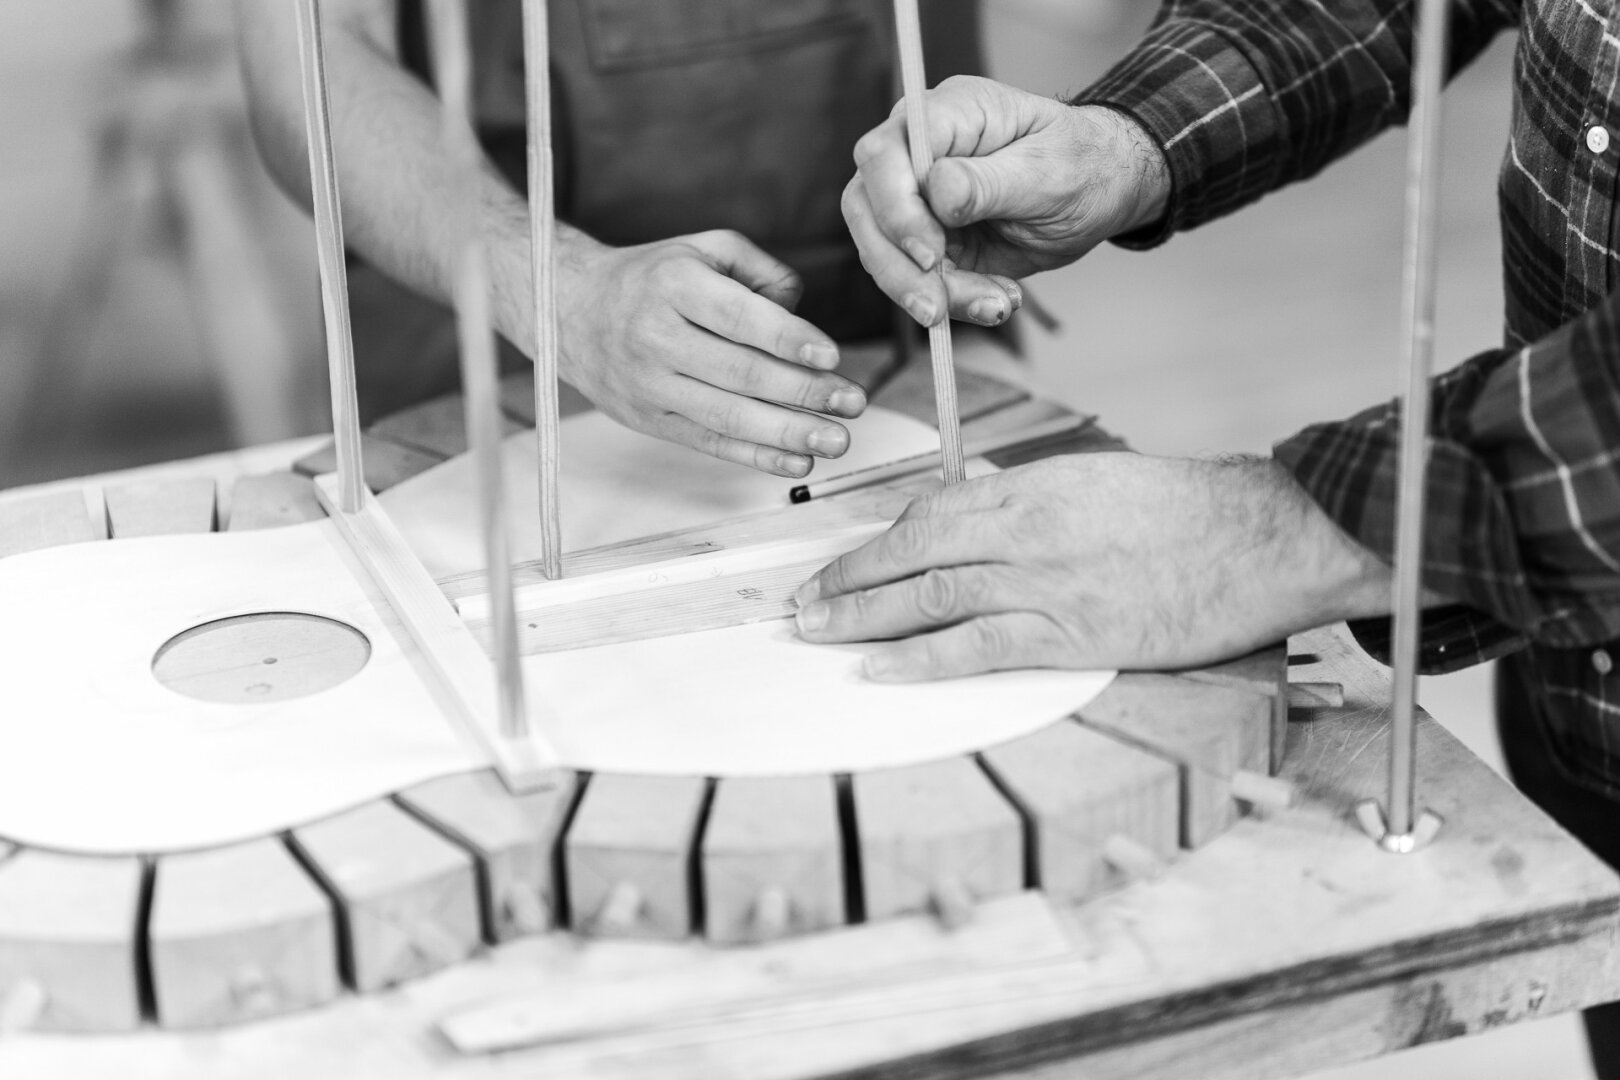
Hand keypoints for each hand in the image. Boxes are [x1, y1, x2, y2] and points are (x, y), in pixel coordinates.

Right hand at [548, 229, 867, 477]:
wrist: (569, 310)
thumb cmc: (654, 277)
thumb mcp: (702, 249)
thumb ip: (759, 269)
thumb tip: (801, 311)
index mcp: (673, 285)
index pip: (738, 318)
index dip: (788, 338)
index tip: (832, 355)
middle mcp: (656, 337)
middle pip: (740, 373)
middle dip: (804, 392)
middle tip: (855, 403)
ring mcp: (651, 385)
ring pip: (727, 416)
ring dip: (789, 433)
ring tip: (837, 440)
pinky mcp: (650, 421)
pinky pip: (709, 444)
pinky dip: (756, 457)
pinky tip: (799, 462)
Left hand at [792, 454, 1391, 679]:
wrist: (1259, 537)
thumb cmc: (1185, 510)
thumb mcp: (1095, 484)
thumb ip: (1031, 504)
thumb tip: (980, 514)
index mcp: (1028, 491)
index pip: (925, 515)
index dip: (873, 544)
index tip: (841, 564)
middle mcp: (1021, 531)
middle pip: (910, 554)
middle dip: (846, 581)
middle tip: (799, 606)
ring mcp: (1042, 583)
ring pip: (927, 596)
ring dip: (860, 617)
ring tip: (815, 635)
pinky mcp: (1070, 634)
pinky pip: (977, 646)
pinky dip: (919, 659)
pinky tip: (878, 670)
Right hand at [842, 76, 1170, 327]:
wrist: (1099, 190)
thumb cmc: (1080, 162)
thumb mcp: (1047, 171)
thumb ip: (989, 181)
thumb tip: (937, 191)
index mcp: (946, 115)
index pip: (882, 155)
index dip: (894, 208)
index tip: (930, 254)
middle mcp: (917, 154)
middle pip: (866, 209)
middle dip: (898, 267)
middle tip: (939, 307)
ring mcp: (916, 200)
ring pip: (883, 254)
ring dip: (931, 294)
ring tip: (994, 306)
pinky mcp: (927, 241)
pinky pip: (917, 281)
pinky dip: (954, 303)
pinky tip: (997, 302)